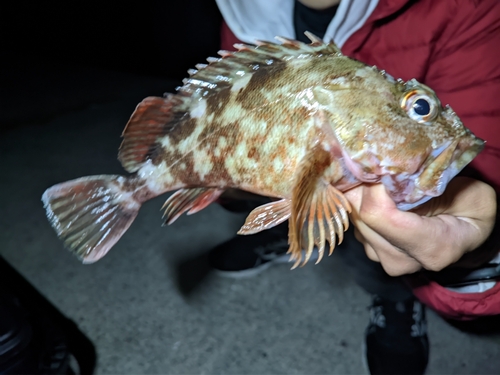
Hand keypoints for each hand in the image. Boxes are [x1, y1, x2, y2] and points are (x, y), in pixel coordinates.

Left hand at [343, 177, 496, 275]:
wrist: (465, 235)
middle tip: (377, 164)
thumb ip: (435, 183)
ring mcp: (381, 257)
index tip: (383, 166)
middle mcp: (400, 259)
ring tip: (380, 178)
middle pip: (360, 213)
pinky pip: (353, 219)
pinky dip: (360, 202)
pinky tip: (375, 191)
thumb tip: (394, 168)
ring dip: (360, 193)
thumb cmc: (472, 211)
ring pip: (353, 215)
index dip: (374, 186)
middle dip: (365, 185)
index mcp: (430, 248)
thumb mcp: (472, 193)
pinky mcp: (369, 249)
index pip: (377, 214)